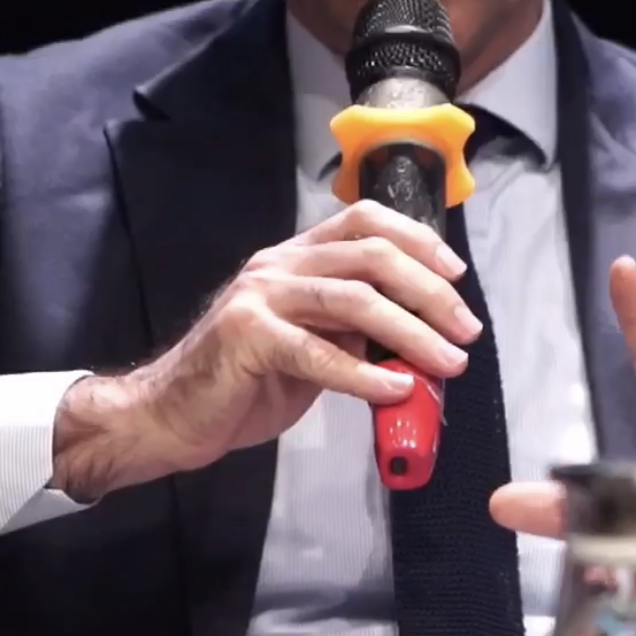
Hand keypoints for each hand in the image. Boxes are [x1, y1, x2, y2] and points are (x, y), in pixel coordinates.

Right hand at [50, 199, 482, 499]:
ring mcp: (260, 297)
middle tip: (465, 330)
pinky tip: (396, 391)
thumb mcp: (311, 345)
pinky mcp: (247, 338)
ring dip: (411, 332)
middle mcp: (279, 265)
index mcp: (295, 257)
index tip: (456, 276)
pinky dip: (366, 374)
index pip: (364, 220)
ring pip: (353, 298)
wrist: (170, 415)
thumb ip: (354, 333)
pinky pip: (319, 352)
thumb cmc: (245, 382)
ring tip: (447, 362)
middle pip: (371, 255)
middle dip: (429, 291)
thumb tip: (422, 342)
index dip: (417, 240)